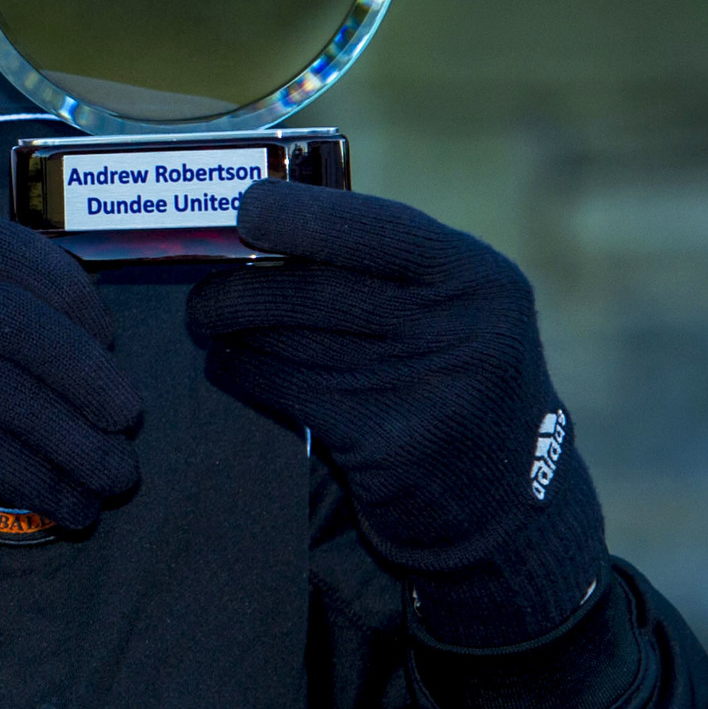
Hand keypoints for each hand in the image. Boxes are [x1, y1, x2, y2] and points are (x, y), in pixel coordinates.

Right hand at [0, 220, 144, 613]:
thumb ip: (17, 347)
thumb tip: (113, 371)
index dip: (66, 288)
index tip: (109, 339)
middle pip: (4, 319)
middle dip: (84, 370)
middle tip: (128, 419)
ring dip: (76, 442)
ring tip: (114, 478)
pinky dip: (41, 483)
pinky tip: (72, 508)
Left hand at [188, 180, 602, 647]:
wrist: (503, 499)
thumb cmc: (450, 378)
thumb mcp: (450, 309)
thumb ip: (380, 264)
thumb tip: (266, 213)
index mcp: (475, 277)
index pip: (371, 226)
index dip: (295, 214)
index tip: (246, 209)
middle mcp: (459, 328)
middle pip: (308, 290)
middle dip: (235, 288)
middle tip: (204, 295)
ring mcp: (427, 390)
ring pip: (284, 340)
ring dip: (231, 332)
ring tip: (216, 326)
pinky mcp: (387, 444)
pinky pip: (281, 388)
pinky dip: (242, 371)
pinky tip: (235, 366)